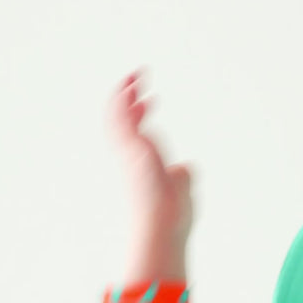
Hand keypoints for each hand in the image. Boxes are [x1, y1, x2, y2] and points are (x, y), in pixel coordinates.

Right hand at [108, 69, 193, 249]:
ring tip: (136, 75)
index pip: (135, 133)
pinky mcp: (131, 150)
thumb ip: (182, 175)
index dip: (140, 114)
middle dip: (128, 97)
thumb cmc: (173, 218)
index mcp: (141, 165)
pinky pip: (120, 121)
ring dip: (124, 93)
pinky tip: (132, 87)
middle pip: (121, 121)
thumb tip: (185, 166)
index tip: (152, 100)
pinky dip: (123, 102)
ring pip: (117, 117)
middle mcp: (131, 158)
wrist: (164, 226)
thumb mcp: (182, 189)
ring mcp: (129, 154)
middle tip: (139, 78)